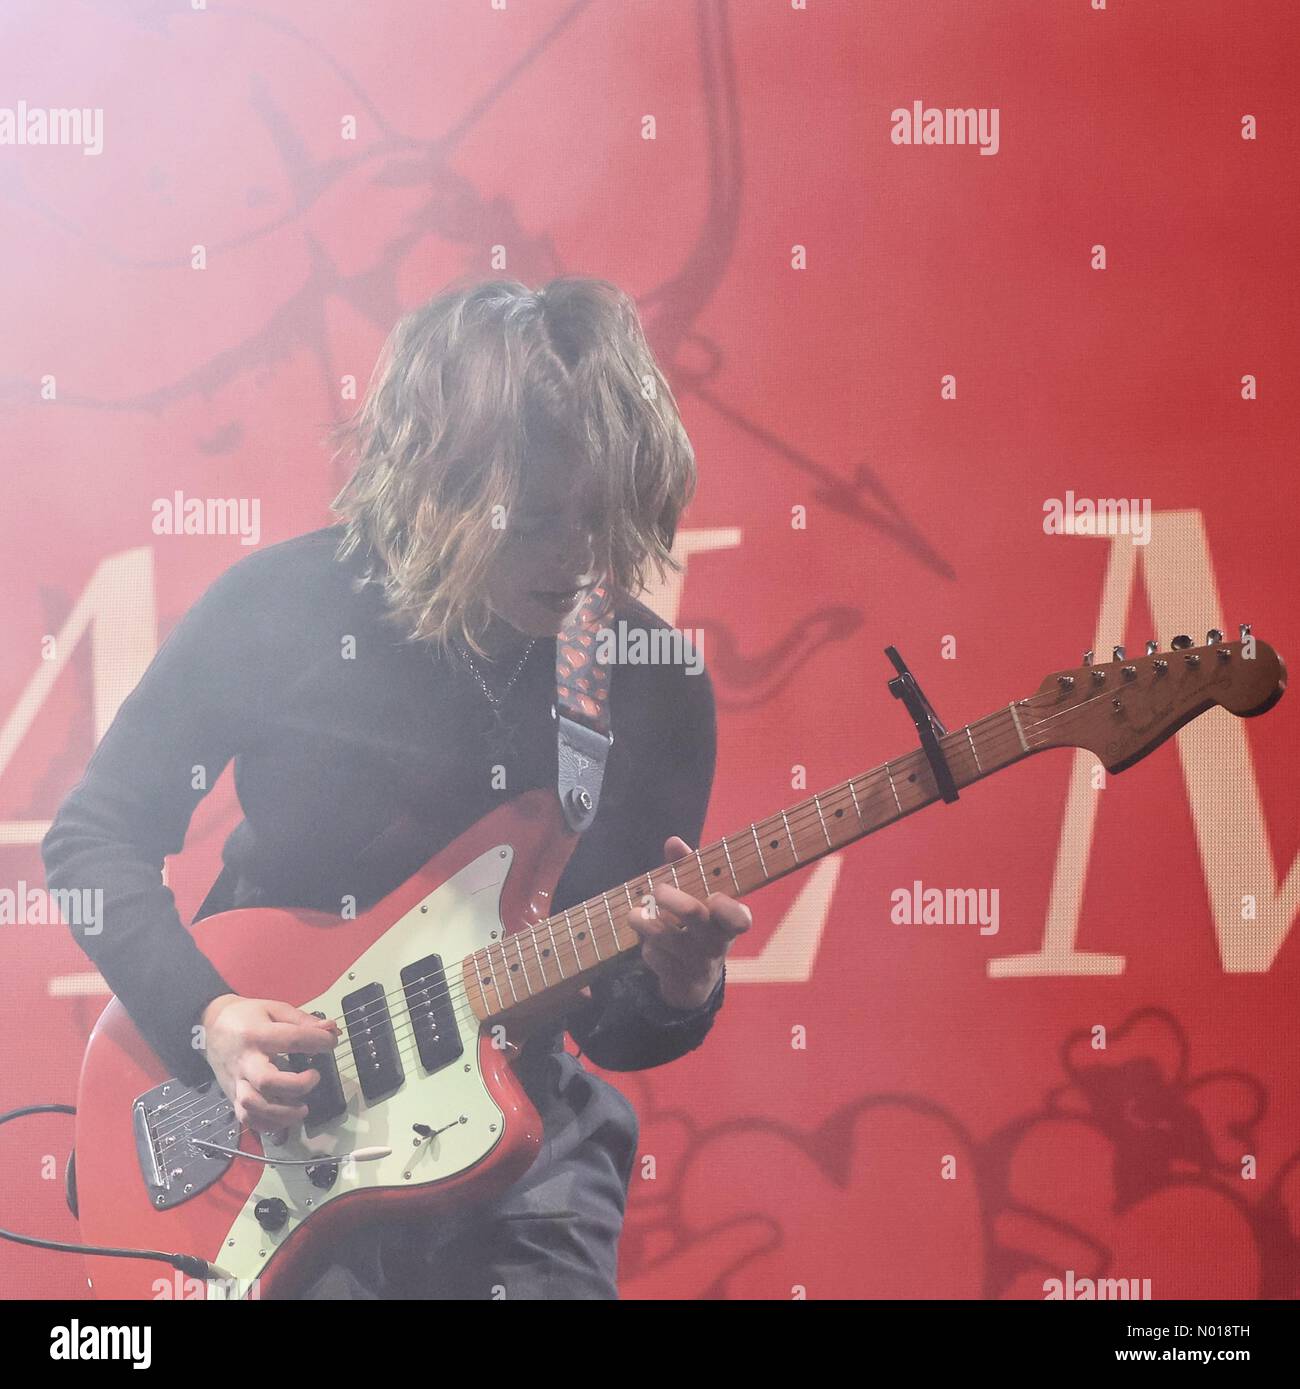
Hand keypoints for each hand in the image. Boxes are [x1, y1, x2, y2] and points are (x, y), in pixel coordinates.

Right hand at [200, 994, 338, 1136]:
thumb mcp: (274, 1009)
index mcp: (256, 1034)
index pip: (290, 1040)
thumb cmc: (246, 1017)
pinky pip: (246, 1119)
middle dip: (296, 1085)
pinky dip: (266, 1125)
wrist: (210, 1026)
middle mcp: (245, 1061)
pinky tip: (284, 1120)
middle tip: (314, 1078)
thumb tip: (330, 1030)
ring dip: (282, 1113)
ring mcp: (237, 1082)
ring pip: (254, 1106)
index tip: (331, 1042)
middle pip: (267, 1081)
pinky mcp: (232, 1096)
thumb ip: (302, 1020)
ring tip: (302, 1109)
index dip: (317, 1041)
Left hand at [626, 836, 751, 1010]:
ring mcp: (697, 963)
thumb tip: (673, 842)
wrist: (695, 980)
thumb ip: (688, 867)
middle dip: (669, 896)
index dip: (727, 909)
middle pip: (693, 914)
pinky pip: (654, 956)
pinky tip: (649, 944)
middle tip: (657, 889)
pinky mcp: (677, 979)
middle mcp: (717, 942)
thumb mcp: (699, 899)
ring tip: (634, 915)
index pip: (739, 918)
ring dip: (644, 922)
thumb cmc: (698, 926)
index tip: (713, 898)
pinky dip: (645, 946)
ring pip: (664, 935)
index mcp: (728, 921)